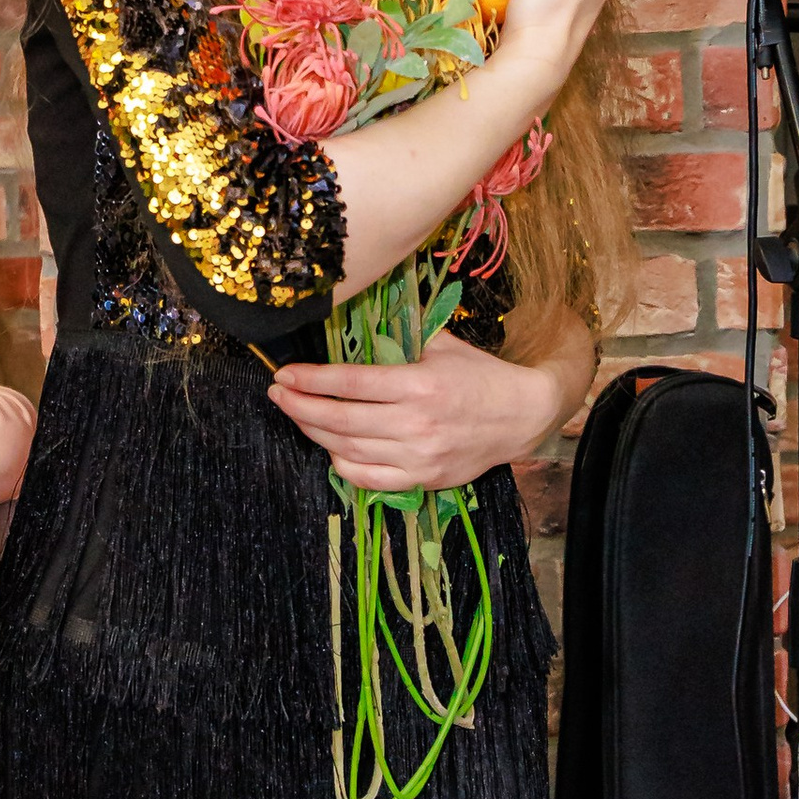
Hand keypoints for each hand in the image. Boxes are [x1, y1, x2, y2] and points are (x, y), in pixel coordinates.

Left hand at [269, 330, 567, 492]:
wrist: (521, 416)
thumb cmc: (479, 376)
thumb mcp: (442, 345)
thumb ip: (399, 336)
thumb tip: (354, 319)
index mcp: (419, 385)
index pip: (351, 383)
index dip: (311, 379)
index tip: (284, 374)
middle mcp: (416, 424)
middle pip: (340, 420)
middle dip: (299, 407)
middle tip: (278, 394)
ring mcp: (418, 457)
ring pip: (347, 450)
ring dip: (313, 432)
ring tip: (297, 415)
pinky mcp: (422, 479)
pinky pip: (367, 479)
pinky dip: (342, 464)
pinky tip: (331, 446)